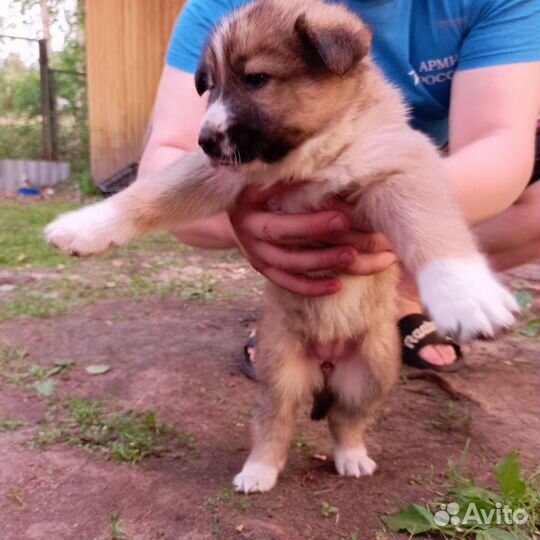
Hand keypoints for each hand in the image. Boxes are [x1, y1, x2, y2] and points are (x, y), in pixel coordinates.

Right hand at [228, 184, 397, 296]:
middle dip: (318, 237)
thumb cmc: (258, 187)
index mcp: (248, 206)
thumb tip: (323, 170)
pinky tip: (337, 286)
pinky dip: (311, 287)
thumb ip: (288, 177)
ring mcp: (256, 255)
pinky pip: (287, 283)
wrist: (235, 212)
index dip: (309, 220)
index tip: (341, 215)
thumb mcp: (264, 177)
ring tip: (352, 257)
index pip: (279, 215)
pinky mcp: (263, 269)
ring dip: (321, 263)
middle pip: (283, 239)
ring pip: (289, 265)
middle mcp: (250, 233)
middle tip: (350, 234)